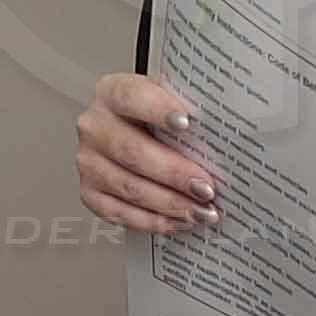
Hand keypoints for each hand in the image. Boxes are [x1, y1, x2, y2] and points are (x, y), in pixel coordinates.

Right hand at [77, 68, 218, 236]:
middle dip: (174, 173)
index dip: (158, 110)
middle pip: (132, 152)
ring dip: (170, 204)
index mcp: (112, 93)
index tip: (187, 122)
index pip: (132, 98)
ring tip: (200, 211)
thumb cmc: (154, 117)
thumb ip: (187, 106)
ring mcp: (90, 162)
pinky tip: (178, 221)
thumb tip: (225, 130)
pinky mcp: (90, 192)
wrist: (127, 131)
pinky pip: (120, 213)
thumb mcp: (168, 99)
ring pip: (129, 188)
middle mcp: (95, 127)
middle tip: (205, 187)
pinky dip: (153, 222)